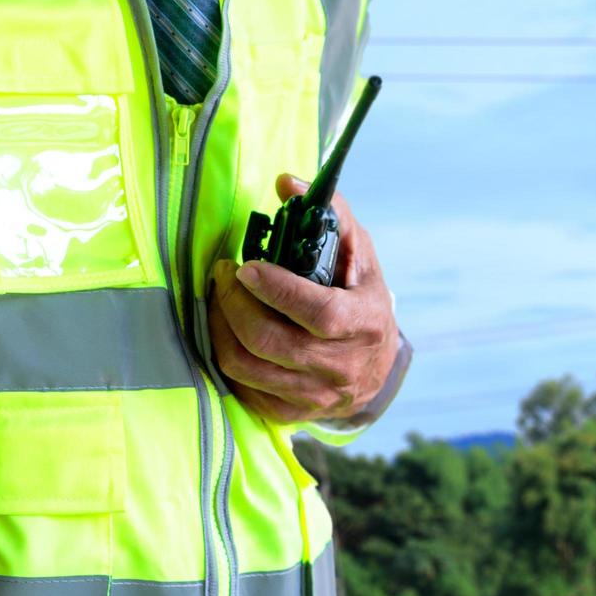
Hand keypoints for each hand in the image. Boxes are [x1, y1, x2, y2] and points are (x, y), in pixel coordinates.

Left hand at [211, 174, 399, 422]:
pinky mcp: (290, 413)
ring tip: (219, 299)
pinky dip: (226, 355)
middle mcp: (339, 367)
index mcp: (362, 324)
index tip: (247, 267)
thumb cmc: (360, 299)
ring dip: (220, 327)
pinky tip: (228, 331)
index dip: (276, 290)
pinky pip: (242, 388)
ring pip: (247, 367)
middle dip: (233, 304)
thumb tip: (286, 182)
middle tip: (222, 274)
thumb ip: (329, 214)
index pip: (316, 313)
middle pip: (269, 341)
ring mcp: (313, 396)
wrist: (376, 367)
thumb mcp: (359, 255)